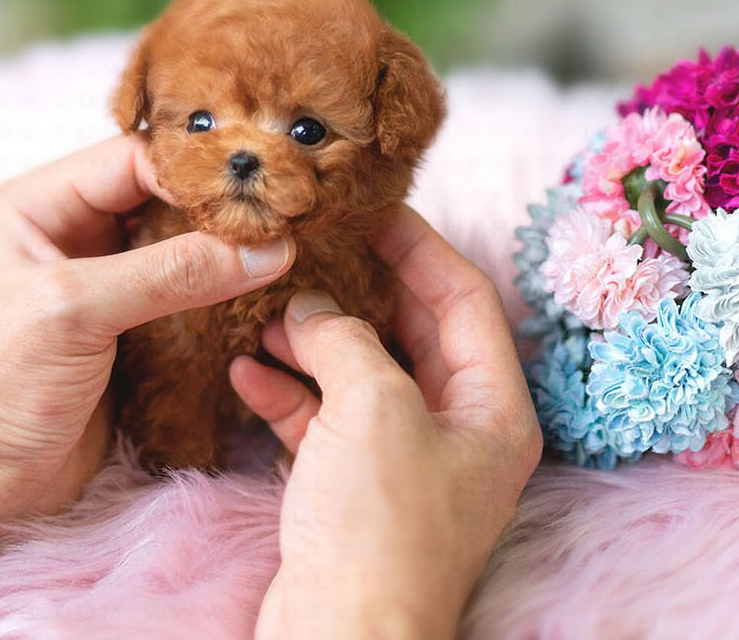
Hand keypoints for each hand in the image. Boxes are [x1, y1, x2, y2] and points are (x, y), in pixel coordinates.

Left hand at [0, 134, 295, 527]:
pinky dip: (220, 290)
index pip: (134, 160)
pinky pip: (184, 291)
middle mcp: (70, 231)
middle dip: (220, 206)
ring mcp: (100, 280)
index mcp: (38, 204)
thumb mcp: (77, 312)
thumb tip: (266, 249)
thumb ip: (171, 273)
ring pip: (179, 242)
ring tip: (286, 247)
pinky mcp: (125, 327)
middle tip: (286, 214)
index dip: (197, 172)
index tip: (262, 192)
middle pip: (163, 195)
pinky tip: (259, 291)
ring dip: (225, 249)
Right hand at [229, 206, 542, 638]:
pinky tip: (245, 368)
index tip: (372, 208)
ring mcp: (406, 465)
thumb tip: (315, 306)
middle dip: (358, 290)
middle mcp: (459, 433)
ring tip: (267, 305)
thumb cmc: (380, 531)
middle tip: (312, 245)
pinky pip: (325, 422)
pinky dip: (289, 393)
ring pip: (362, 376)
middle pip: (412, 333)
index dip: (419, 247)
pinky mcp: (355, 494)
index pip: (465, 299)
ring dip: (313, 340)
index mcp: (493, 409)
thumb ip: (346, 339)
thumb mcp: (373, 409)